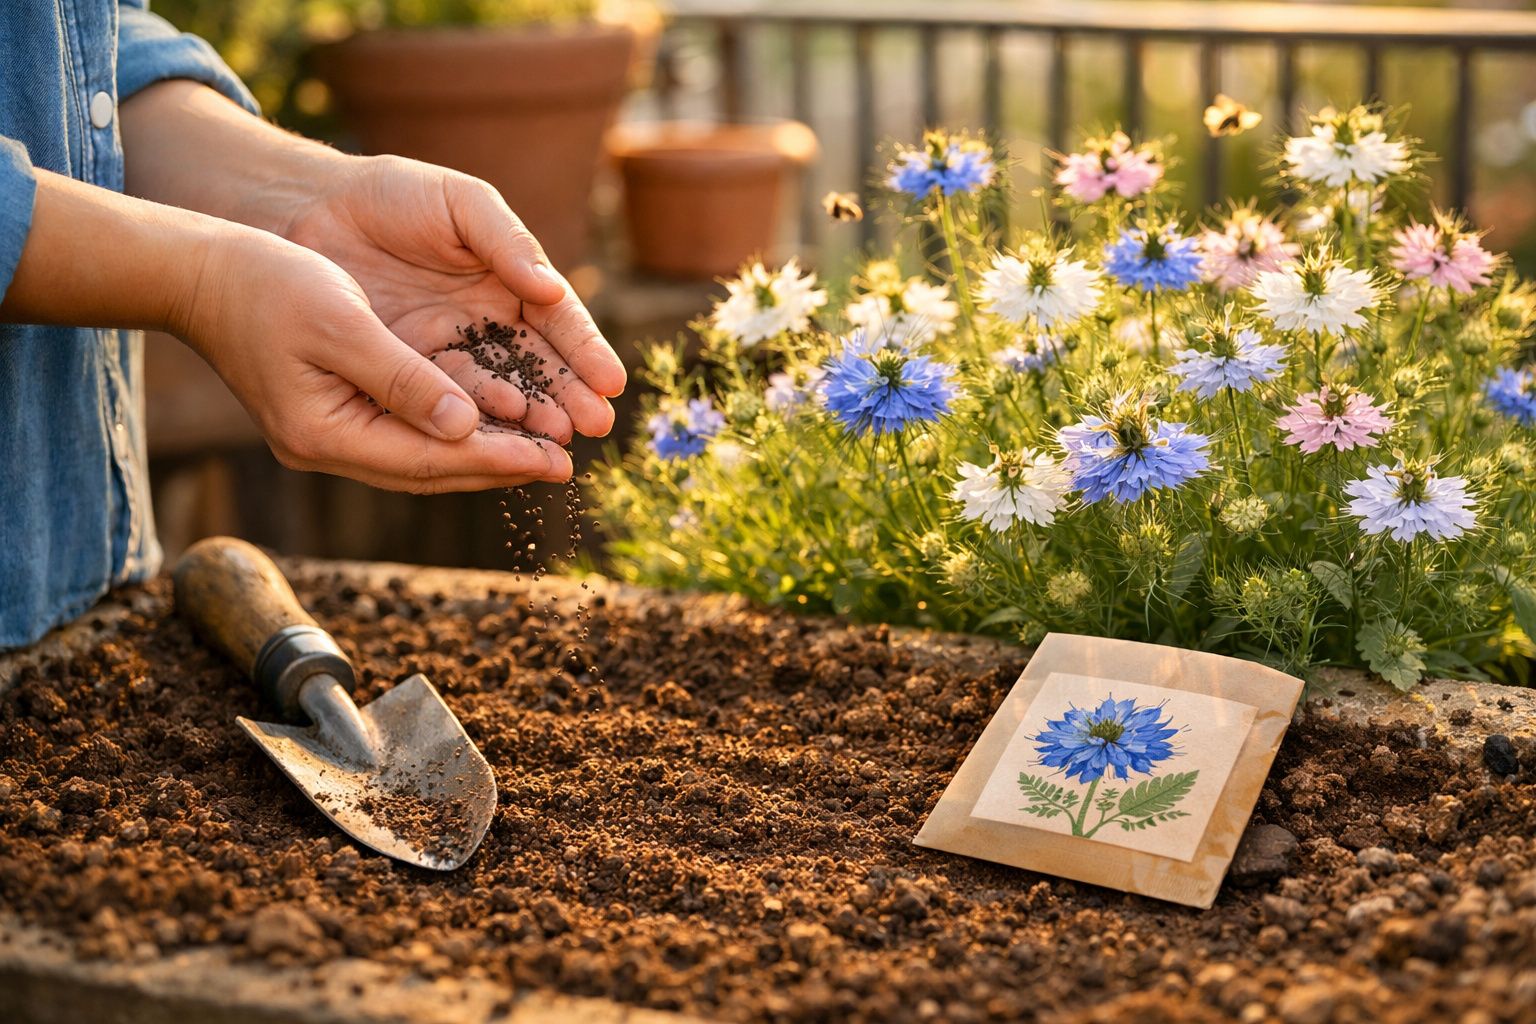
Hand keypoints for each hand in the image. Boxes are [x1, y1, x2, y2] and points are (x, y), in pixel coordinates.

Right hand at [178, 224, 576, 492]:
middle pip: (431, 471)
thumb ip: (401, 377)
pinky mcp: (334, 413)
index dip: (498, 461)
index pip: (430, 462)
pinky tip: (492, 423)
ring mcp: (329, 434)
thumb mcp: (340, 322)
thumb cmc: (265, 283)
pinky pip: (407, 433)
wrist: (199, 271)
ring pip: (422, 457)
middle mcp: (328, 446)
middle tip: (566, 464)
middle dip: (500, 467)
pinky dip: (453, 430)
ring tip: (542, 450)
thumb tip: (465, 425)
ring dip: (483, 453)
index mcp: (324, 433)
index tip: (556, 460)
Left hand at [280, 154, 626, 444]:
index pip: (559, 323)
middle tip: (595, 426)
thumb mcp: (460, 203)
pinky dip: (470, 423)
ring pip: (496, 393)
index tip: (610, 382)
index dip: (586, 353)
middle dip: (568, 397)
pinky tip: (495, 439)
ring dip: (528, 418)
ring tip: (555, 440)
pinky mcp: (406, 375)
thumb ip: (507, 242)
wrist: (310, 210)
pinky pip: (442, 403)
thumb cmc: (393, 195)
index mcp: (512, 281)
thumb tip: (551, 289)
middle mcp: (487, 325)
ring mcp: (447, 354)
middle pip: (537, 367)